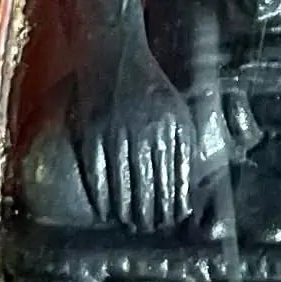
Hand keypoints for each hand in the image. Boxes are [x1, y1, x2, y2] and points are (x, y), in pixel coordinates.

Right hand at [78, 59, 195, 229]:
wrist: (113, 52)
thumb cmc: (148, 83)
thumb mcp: (176, 107)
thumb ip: (182, 141)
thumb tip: (188, 183)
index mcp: (171, 127)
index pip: (176, 179)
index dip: (175, 204)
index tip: (173, 219)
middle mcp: (146, 133)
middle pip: (152, 188)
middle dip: (153, 214)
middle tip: (152, 228)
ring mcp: (116, 135)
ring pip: (125, 187)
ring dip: (129, 211)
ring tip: (132, 224)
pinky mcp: (92, 135)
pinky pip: (98, 176)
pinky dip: (103, 197)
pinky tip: (107, 209)